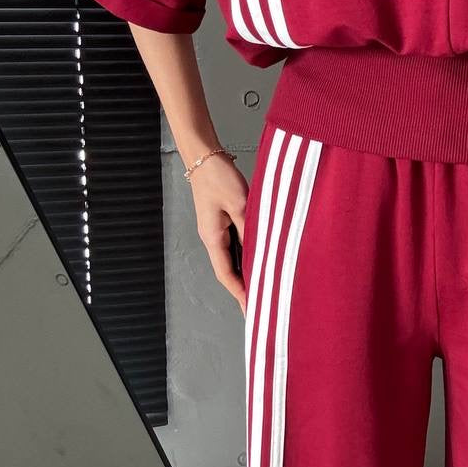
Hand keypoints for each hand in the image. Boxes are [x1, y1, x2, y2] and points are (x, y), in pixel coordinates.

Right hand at [188, 153, 249, 315]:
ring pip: (234, 259)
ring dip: (247, 275)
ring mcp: (217, 230)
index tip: (252, 310)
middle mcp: (213, 238)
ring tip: (263, 290)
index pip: (227, 275)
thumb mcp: (239, 204)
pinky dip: (248, 257)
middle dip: (243, 291)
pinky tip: (260, 261)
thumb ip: (249, 229)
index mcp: (212, 237)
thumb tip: (260, 252)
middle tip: (260, 308)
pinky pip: (236, 246)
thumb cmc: (218, 177)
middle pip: (229, 272)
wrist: (204, 156)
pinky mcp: (224, 221)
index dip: (240, 293)